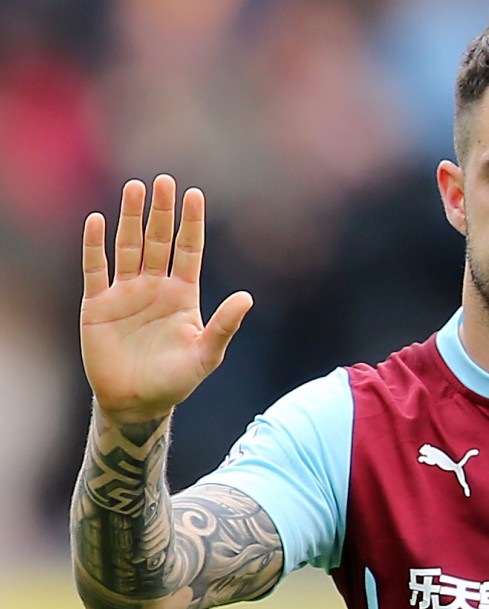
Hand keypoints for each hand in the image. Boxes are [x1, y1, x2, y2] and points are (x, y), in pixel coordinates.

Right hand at [80, 174, 252, 421]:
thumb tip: (247, 297)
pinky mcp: (98, 305)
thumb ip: (224, 326)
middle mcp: (155, 287)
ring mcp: (126, 293)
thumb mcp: (206, 355)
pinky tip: (96, 220)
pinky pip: (95, 269)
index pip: (189, 249)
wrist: (137, 403)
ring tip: (134, 188)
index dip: (191, 223)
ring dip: (131, 218)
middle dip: (162, 211)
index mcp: (184, 294)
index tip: (195, 194)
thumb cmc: (176, 381)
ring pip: (128, 246)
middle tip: (165, 180)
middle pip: (159, 240)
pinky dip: (94, 245)